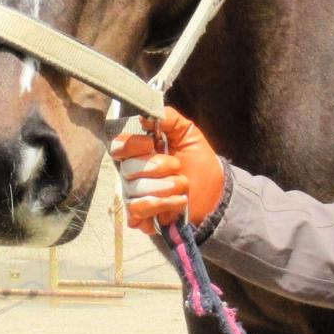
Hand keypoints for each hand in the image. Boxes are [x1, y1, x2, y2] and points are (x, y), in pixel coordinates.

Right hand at [110, 110, 225, 231]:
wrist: (216, 192)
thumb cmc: (199, 162)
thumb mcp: (188, 133)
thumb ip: (169, 118)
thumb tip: (145, 117)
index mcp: (139, 153)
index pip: (118, 147)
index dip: (132, 145)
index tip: (153, 143)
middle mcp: (132, 175)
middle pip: (128, 169)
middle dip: (158, 166)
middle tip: (177, 166)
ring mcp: (135, 196)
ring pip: (135, 190)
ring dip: (165, 186)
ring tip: (184, 185)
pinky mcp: (142, 217)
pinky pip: (138, 210)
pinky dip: (161, 204)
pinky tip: (179, 201)